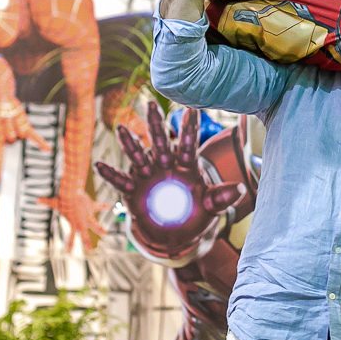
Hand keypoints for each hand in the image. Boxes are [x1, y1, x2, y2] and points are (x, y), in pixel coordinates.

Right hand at [0, 98, 51, 182]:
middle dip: (6, 128)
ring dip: (14, 123)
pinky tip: (48, 149)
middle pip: (11, 141)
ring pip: (19, 135)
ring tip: (9, 116)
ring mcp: (19, 134)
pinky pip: (35, 137)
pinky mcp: (26, 128)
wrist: (3, 100)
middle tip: (2, 118)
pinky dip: (40, 143)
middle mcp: (9, 140)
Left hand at [36, 188, 108, 253]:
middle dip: (87, 243)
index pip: (70, 237)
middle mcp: (81, 221)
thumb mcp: (54, 202)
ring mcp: (88, 215)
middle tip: (90, 250)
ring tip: (105, 234)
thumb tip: (36, 200)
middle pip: (85, 235)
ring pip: (96, 224)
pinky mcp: (92, 207)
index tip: (68, 253)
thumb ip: (46, 202)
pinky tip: (110, 207)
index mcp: (73, 223)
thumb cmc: (63, 199)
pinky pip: (100, 206)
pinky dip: (104, 206)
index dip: (69, 245)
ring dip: (100, 229)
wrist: (72, 194)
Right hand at [95, 103, 244, 266]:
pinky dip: (110, 175)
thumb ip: (221, 197)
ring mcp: (147, 176)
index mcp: (186, 165)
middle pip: (160, 142)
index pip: (189, 144)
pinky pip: (120, 181)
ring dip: (130, 144)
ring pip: (137, 156)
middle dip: (155, 124)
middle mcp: (165, 165)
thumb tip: (241, 190)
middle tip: (150, 104)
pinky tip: (99, 165)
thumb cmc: (195, 213)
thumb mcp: (210, 206)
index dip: (190, 128)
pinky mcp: (133, 190)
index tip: (193, 108)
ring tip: (121, 129)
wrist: (176, 234)